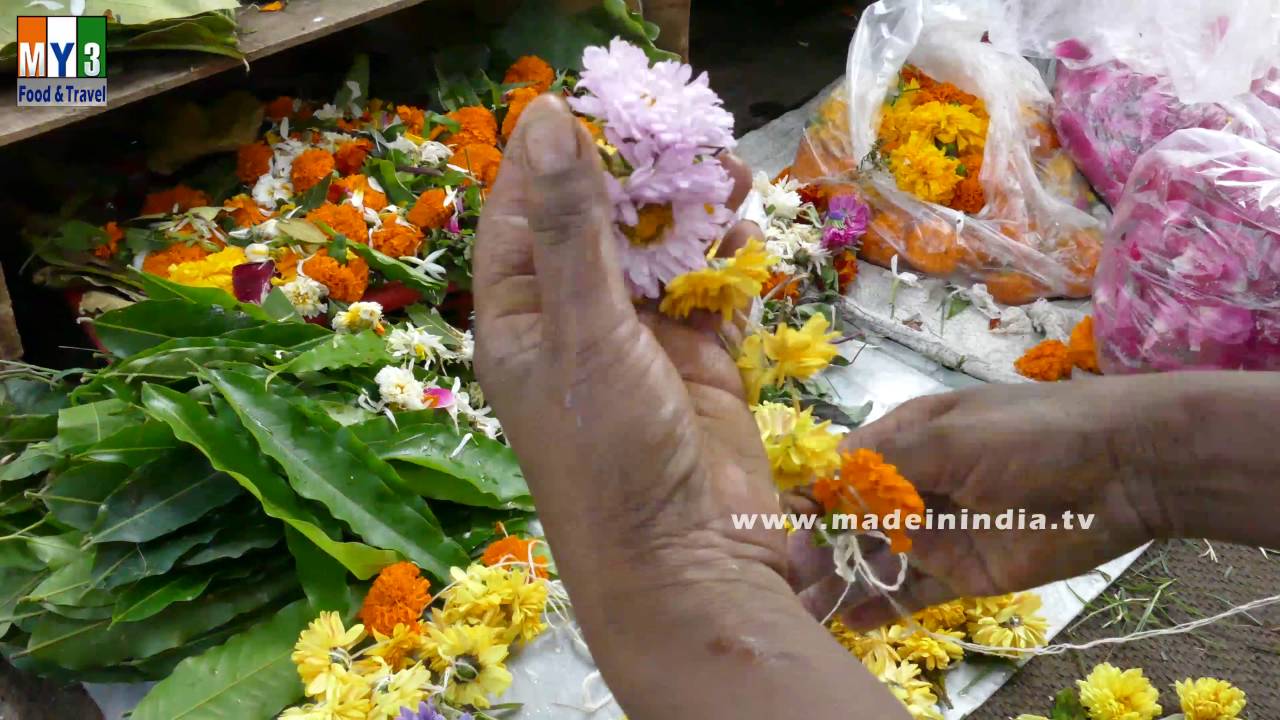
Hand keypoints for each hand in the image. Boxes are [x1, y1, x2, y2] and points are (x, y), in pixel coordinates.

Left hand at [472, 95, 782, 601]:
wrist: (688, 567)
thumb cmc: (608, 457)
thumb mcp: (584, 334)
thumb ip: (574, 229)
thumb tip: (547, 121)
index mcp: (519, 313)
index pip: (525, 207)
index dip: (556, 151)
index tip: (597, 100)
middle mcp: (573, 319)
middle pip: (601, 220)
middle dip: (639, 174)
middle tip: (681, 129)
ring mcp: (637, 341)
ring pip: (660, 250)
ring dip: (689, 211)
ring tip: (724, 169)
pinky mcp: (696, 362)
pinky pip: (708, 291)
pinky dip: (725, 260)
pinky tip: (744, 230)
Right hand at [791, 380, 1170, 629]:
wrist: (1123, 468)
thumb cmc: (1032, 433)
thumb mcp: (950, 434)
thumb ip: (884, 461)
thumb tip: (822, 478)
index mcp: (903, 438)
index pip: (840, 469)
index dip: (809, 495)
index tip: (780, 524)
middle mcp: (912, 485)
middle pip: (848, 518)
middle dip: (815, 545)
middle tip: (788, 575)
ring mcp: (936, 531)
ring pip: (873, 558)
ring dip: (838, 579)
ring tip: (803, 606)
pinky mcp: (964, 572)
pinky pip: (912, 593)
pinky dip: (879, 606)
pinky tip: (848, 621)